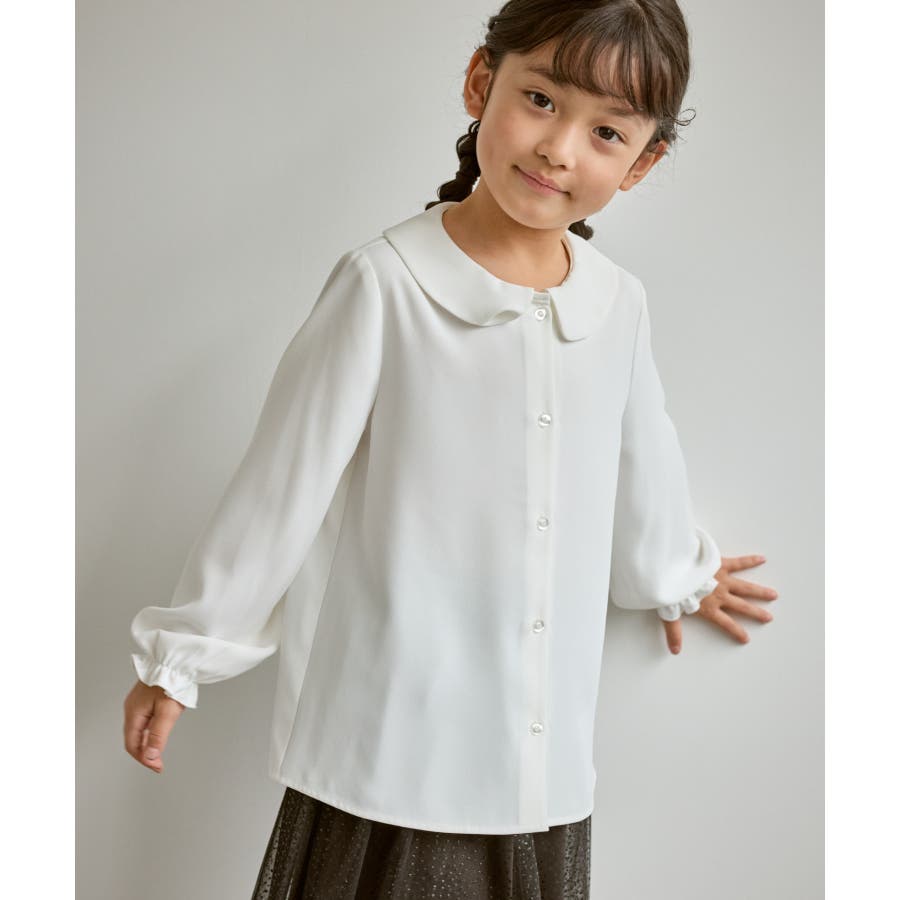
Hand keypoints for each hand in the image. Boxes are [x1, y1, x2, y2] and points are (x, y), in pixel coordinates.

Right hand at [123, 679, 185, 773]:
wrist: (175, 661)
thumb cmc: (172, 682)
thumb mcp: (167, 712)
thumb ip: (158, 735)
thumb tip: (150, 756)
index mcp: (134, 713)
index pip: (132, 744)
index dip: (143, 759)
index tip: (157, 766)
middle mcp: (131, 709)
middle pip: (133, 739)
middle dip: (144, 753)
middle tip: (158, 763)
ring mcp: (136, 703)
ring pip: (137, 730)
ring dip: (146, 743)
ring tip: (158, 753)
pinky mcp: (144, 699)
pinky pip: (142, 721)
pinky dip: (148, 732)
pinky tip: (157, 735)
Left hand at [661, 554, 776, 653]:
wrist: (671, 567)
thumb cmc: (671, 589)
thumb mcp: (670, 614)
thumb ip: (674, 632)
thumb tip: (675, 651)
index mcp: (709, 608)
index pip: (726, 623)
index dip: (736, 631)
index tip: (746, 638)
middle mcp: (720, 595)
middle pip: (742, 606)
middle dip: (755, 612)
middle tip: (768, 617)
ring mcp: (722, 578)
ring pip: (745, 587)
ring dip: (759, 591)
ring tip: (773, 594)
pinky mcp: (720, 563)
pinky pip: (738, 562)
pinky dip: (750, 560)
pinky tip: (762, 559)